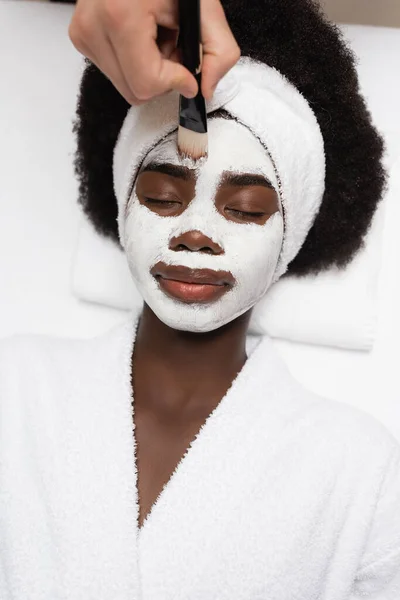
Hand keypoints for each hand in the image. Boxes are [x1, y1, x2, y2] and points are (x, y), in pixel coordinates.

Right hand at [69, 0, 239, 104]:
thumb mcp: (203, 4)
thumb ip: (219, 50)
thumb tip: (205, 89)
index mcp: (121, 14)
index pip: (146, 82)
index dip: (176, 82)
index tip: (189, 68)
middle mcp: (94, 25)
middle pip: (135, 91)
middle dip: (162, 77)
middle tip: (174, 45)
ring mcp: (83, 32)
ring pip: (125, 86)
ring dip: (149, 70)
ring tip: (159, 35)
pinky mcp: (80, 36)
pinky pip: (114, 73)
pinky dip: (135, 62)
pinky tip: (144, 34)